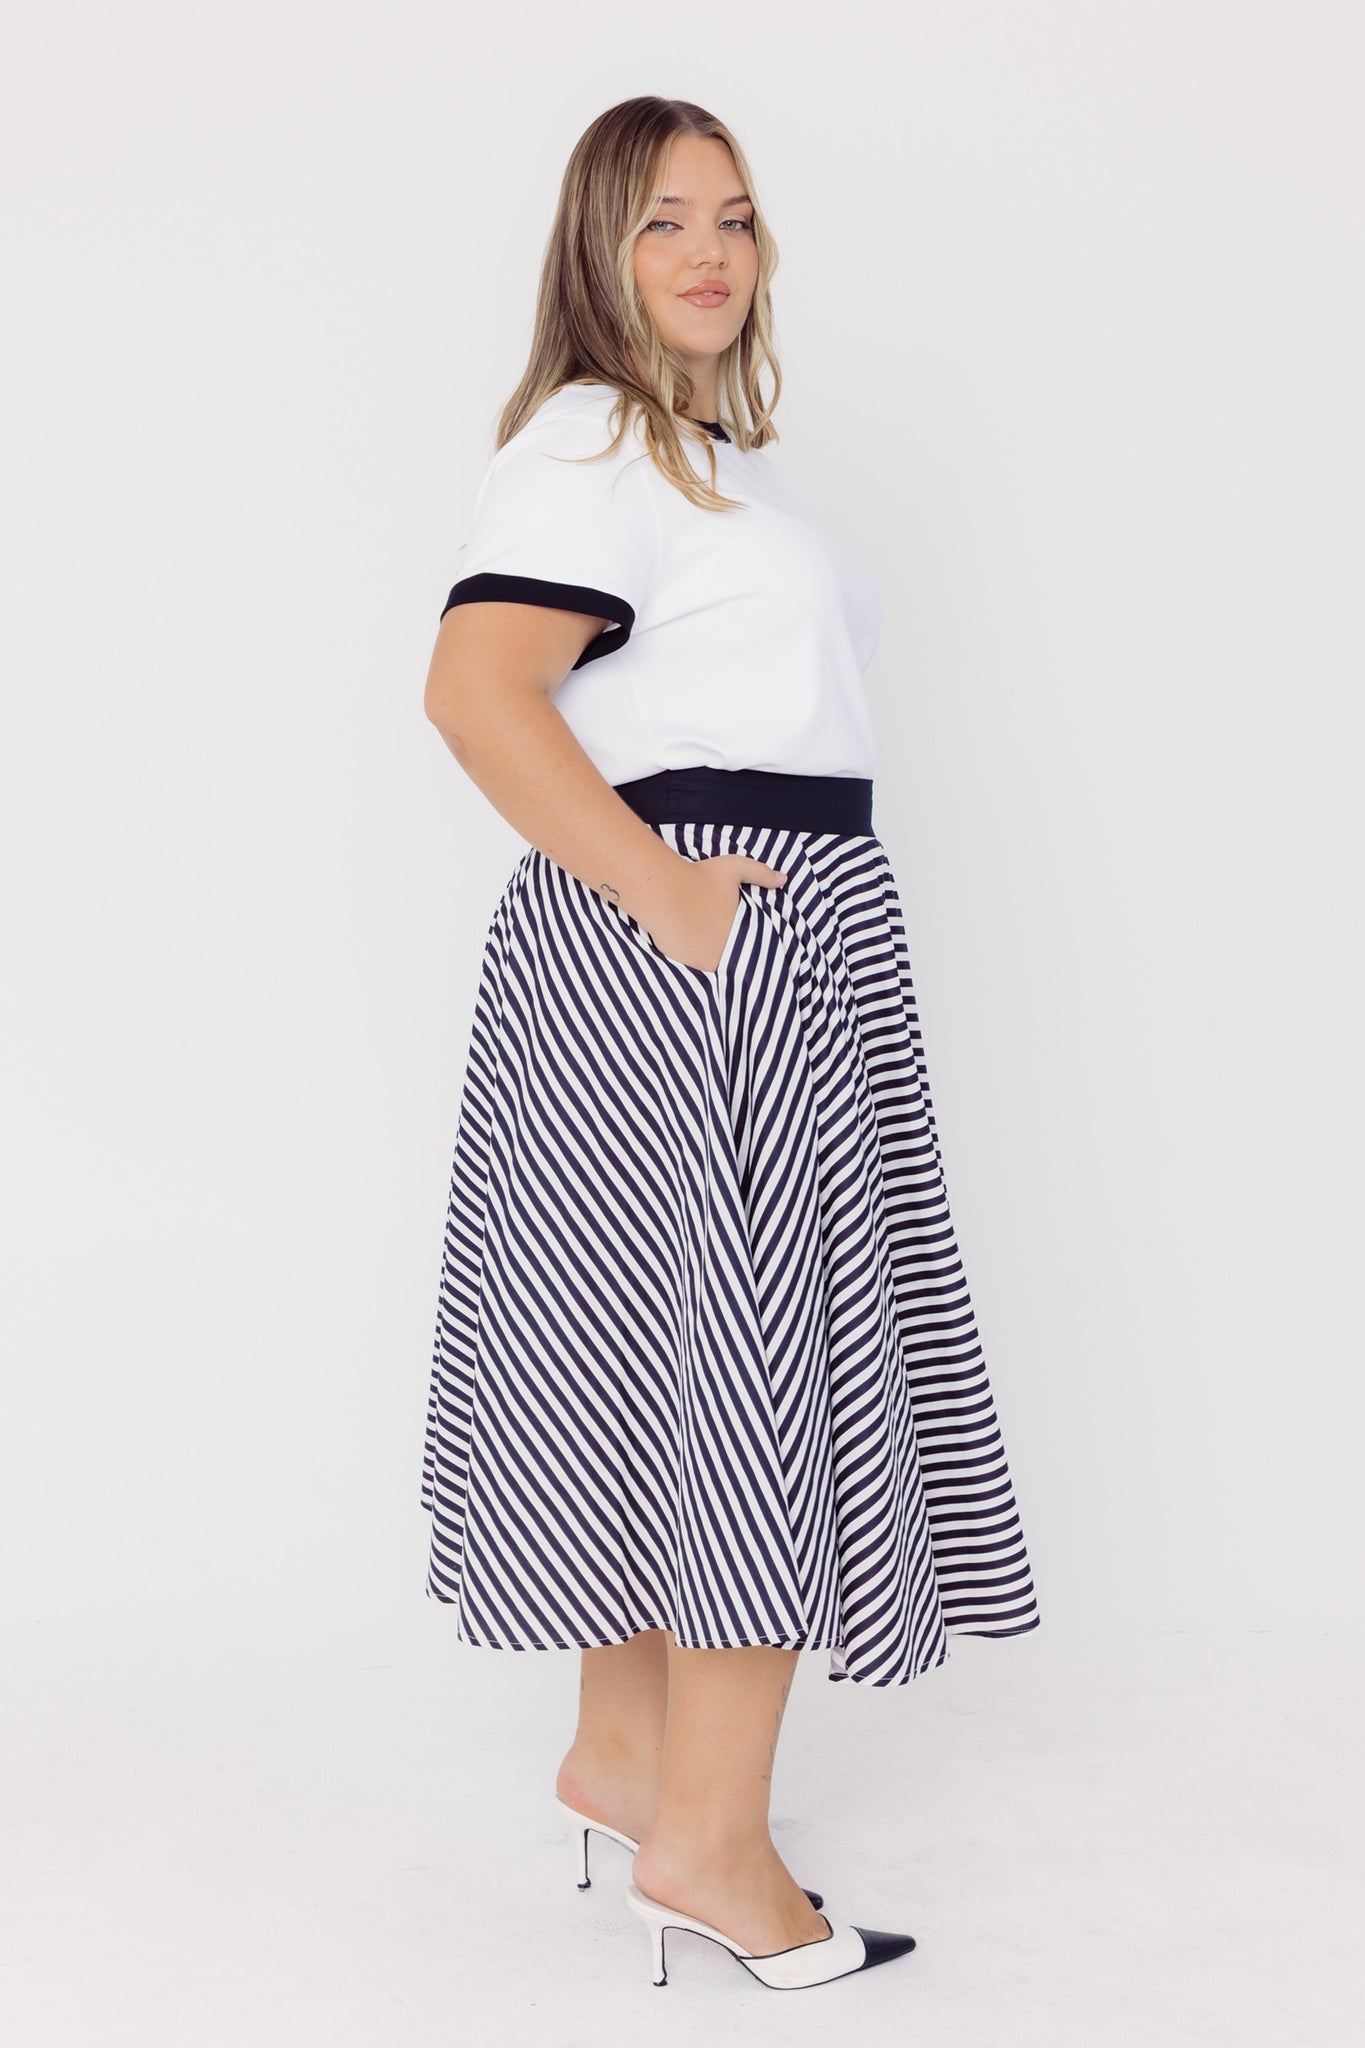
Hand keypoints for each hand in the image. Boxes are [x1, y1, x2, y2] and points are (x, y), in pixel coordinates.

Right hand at [642, 853, 787, 972]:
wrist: (662, 889)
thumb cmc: (699, 877)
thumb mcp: (734, 868)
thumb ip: (761, 874)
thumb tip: (784, 879)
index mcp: (738, 935)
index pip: (750, 949)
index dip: (747, 944)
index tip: (741, 936)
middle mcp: (720, 954)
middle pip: (729, 958)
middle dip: (727, 951)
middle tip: (719, 938)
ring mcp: (699, 960)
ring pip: (710, 962)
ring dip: (709, 955)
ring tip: (704, 941)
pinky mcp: (679, 961)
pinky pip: (690, 962)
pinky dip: (690, 954)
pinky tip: (687, 942)